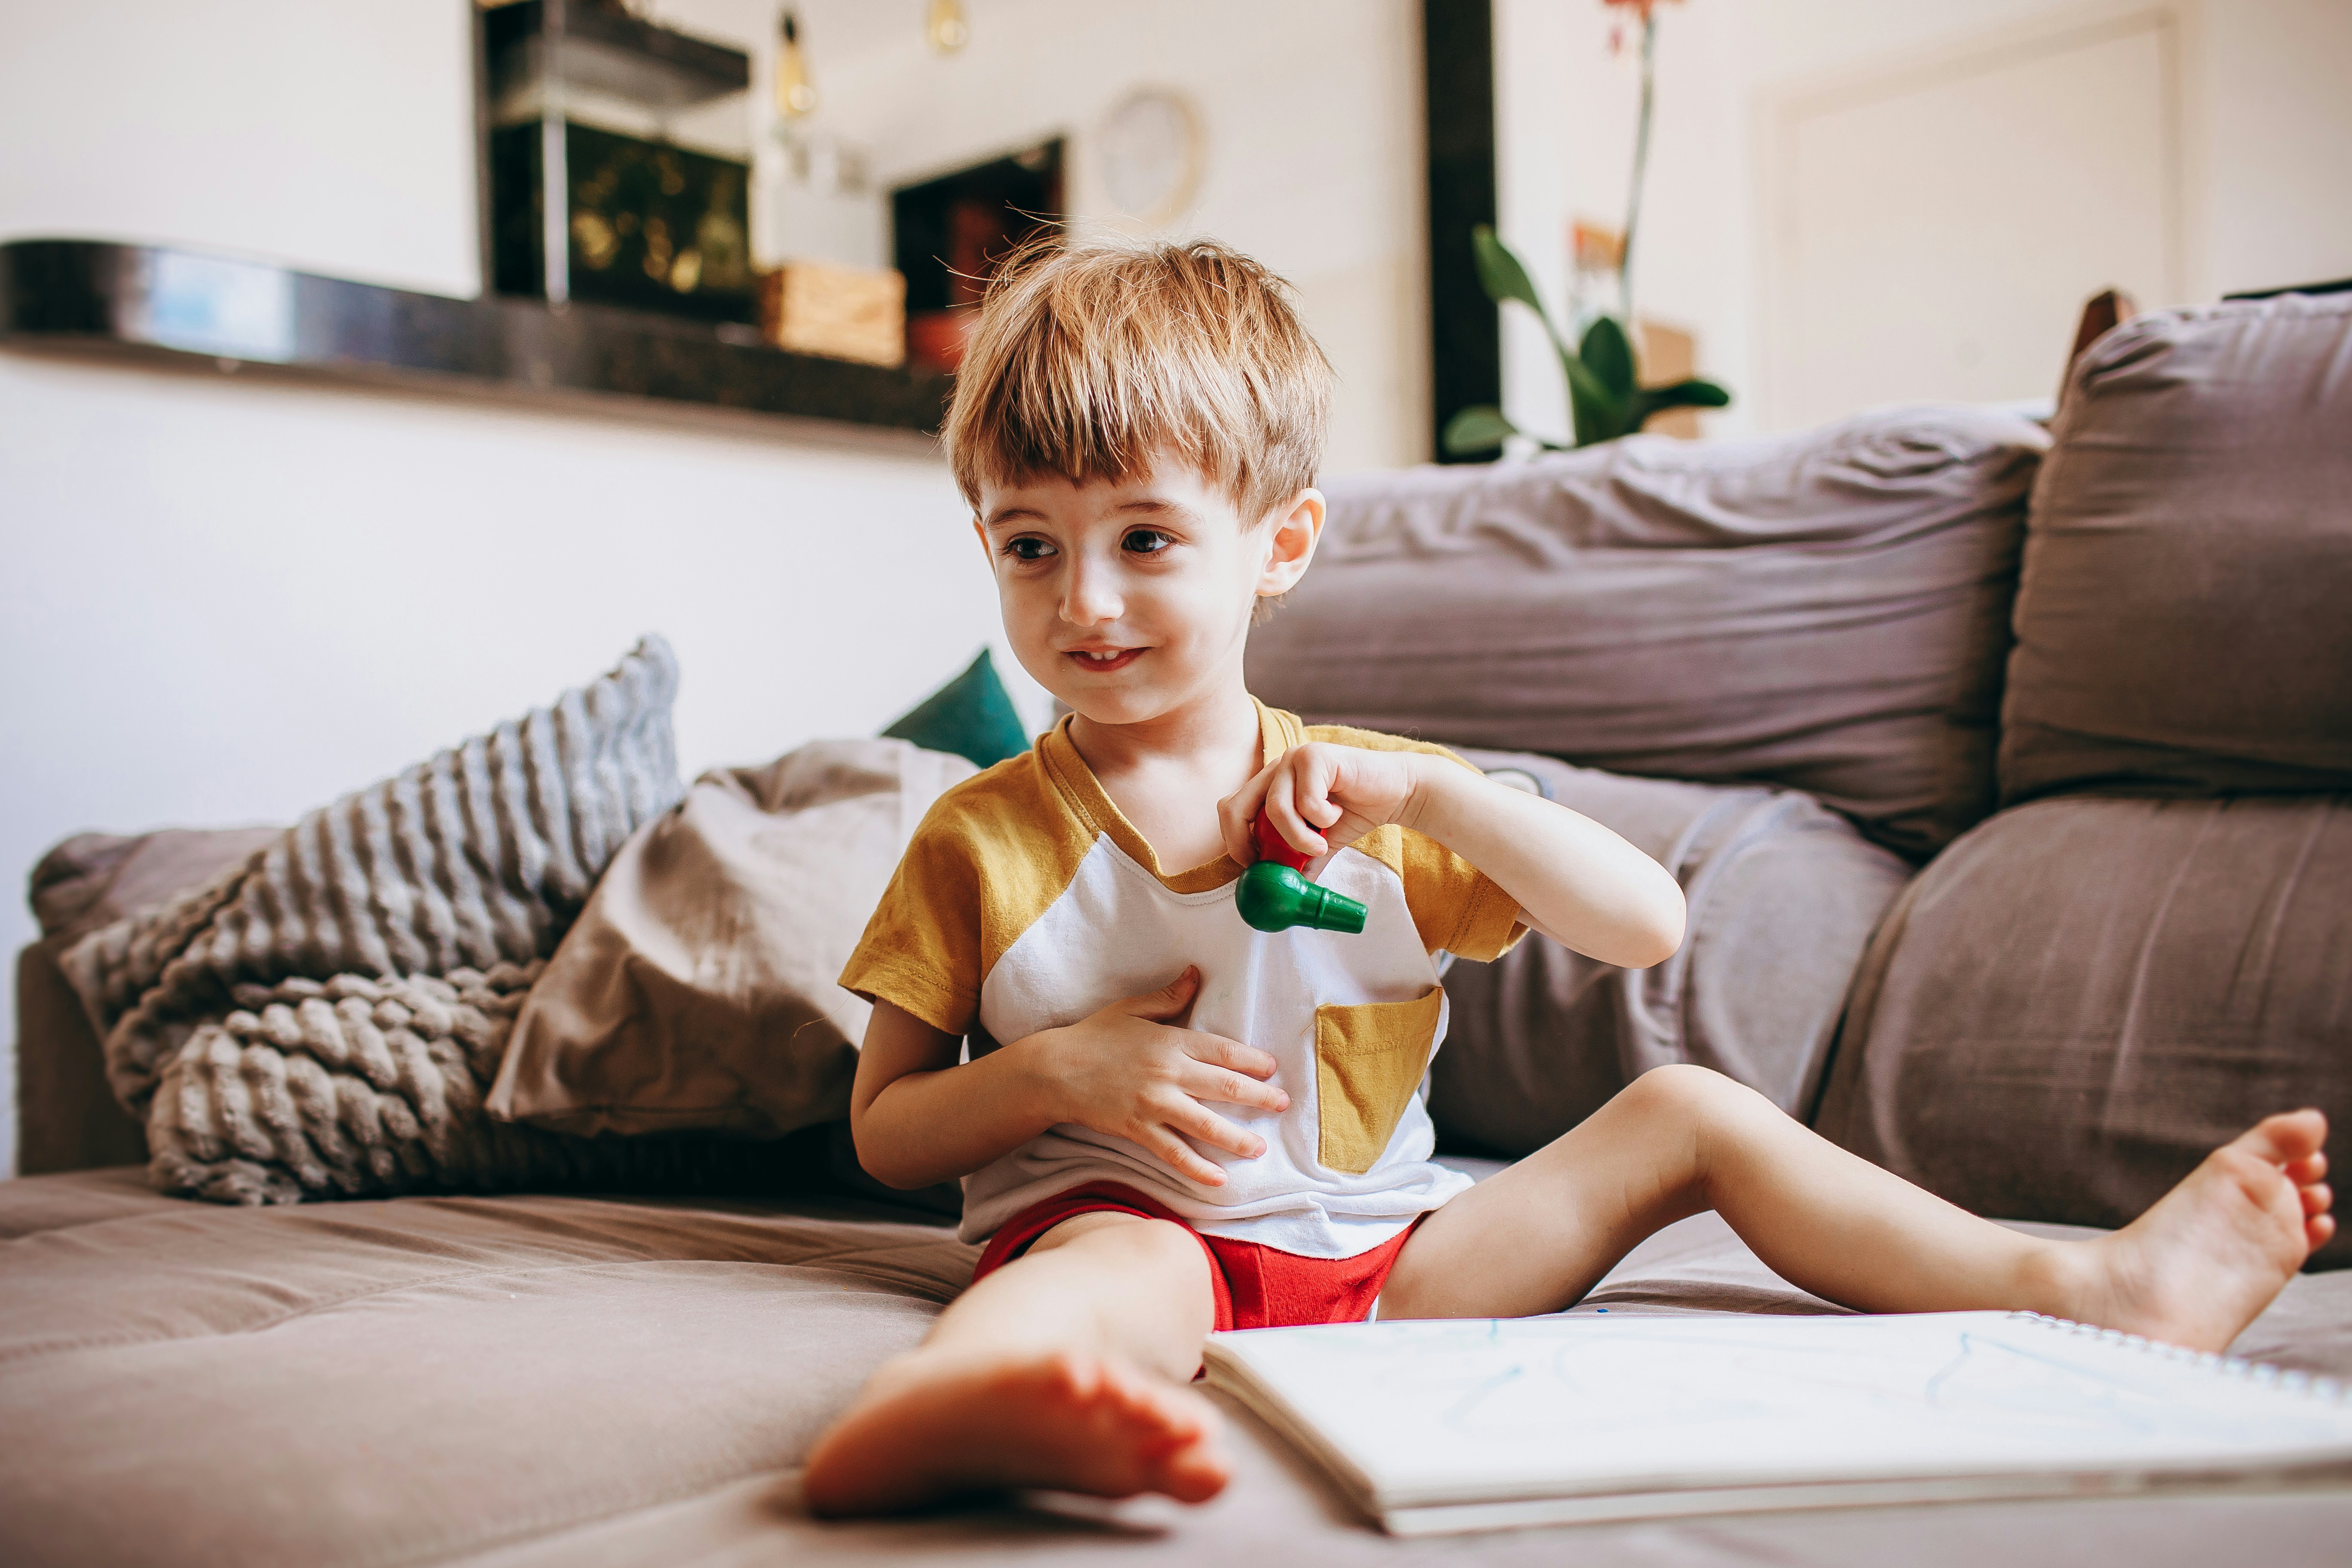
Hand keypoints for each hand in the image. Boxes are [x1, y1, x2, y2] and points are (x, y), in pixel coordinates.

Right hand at [1028, 966, 1288, 1186]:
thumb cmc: (1093, 1037)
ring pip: (1205, 1124)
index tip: (1272, 1068)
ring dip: (1236, 1138)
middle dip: (1259, 1097)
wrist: (1053, 1070)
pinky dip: (1197, 1168)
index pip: (1222, 1050)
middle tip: (1282, 1105)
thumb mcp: (1130, 1009)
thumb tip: (1196, 974)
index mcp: (1169, 1041)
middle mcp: (1167, 1073)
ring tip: (1259, 1148)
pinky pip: (1173, 1152)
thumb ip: (1168, 996)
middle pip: (1224, 1087)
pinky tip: (1218, 1179)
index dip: (1251, 1060)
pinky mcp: (1137, 1129)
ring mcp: (1153, 1104)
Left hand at [1217, 742, 1428, 867]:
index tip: (1256, 866)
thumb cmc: (1355, 813)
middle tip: (1277, 863)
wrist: (1396, 792)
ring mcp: (1294, 759)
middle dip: (1250, 843)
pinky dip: (1322, 819)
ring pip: (1275, 810)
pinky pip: (1306, 801)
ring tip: (1322, 843)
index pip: (1231, 810)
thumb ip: (1298, 862)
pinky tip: (1339, 813)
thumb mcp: (1320, 844)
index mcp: (1270, 785)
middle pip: (1234, 807)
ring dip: (1299, 838)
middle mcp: (1276, 768)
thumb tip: (1282, 896)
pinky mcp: (1316, 756)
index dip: (1235, 841)